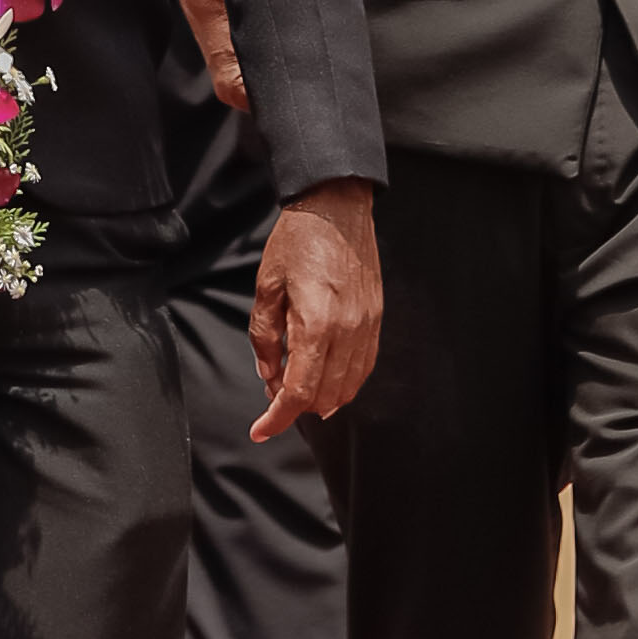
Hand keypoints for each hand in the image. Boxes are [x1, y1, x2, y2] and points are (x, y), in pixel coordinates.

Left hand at [247, 182, 380, 439]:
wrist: (336, 208)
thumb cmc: (295, 243)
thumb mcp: (266, 288)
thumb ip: (265, 338)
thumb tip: (269, 378)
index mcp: (316, 324)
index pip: (300, 392)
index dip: (278, 418)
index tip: (260, 430)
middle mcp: (347, 331)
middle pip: (325, 397)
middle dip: (295, 408)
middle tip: (272, 396)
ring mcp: (367, 326)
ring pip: (348, 387)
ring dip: (320, 399)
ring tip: (296, 387)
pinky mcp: (376, 319)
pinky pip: (364, 367)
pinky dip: (344, 383)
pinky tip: (325, 378)